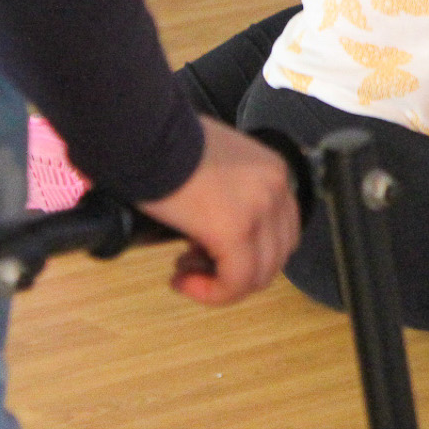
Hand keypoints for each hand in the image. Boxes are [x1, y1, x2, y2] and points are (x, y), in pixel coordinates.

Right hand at [138, 118, 299, 304]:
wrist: (148, 135)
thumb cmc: (166, 147)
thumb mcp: (215, 168)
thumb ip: (228, 196)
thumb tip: (211, 231)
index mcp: (273, 172)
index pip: (281, 230)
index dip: (247, 251)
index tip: (208, 251)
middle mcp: (276, 189)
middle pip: (275, 254)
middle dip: (236, 270)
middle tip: (195, 264)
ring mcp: (261, 210)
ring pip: (259, 274)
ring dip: (221, 284)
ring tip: (185, 272)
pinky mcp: (237, 230)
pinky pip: (237, 282)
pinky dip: (212, 293)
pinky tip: (183, 281)